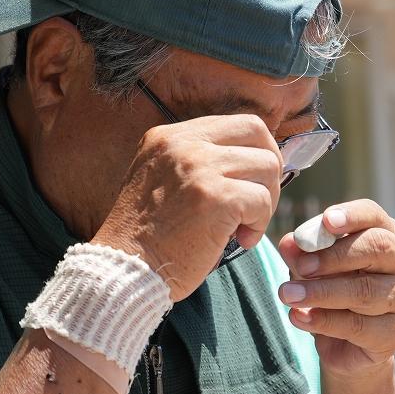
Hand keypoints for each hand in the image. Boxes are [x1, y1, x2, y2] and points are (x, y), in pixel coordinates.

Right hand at [93, 115, 281, 301]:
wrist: (126, 270)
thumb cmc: (149, 238)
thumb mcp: (165, 180)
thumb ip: (200, 163)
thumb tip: (257, 160)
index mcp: (169, 136)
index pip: (239, 123)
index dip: (258, 151)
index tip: (253, 182)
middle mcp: (183, 143)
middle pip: (258, 134)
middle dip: (268, 170)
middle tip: (257, 204)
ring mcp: (199, 167)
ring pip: (267, 167)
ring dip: (265, 201)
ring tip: (244, 226)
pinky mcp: (216, 197)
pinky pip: (262, 200)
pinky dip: (259, 224)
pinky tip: (242, 240)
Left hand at [276, 200, 394, 374]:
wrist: (346, 346)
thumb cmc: (333, 294)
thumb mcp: (312, 272)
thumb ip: (302, 257)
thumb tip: (288, 243)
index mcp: (386, 235)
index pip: (373, 215)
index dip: (352, 216)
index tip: (327, 221)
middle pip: (377, 248)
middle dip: (334, 257)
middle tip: (301, 267)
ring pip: (365, 290)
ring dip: (322, 292)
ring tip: (288, 295)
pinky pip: (358, 325)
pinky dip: (323, 321)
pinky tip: (298, 317)